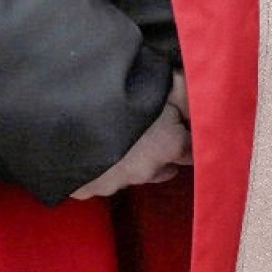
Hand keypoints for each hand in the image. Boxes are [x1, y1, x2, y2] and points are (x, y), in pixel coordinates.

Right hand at [72, 72, 190, 199]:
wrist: (62, 103)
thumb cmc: (123, 87)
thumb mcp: (169, 81)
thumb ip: (192, 97)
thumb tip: (209, 108)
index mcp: (169, 146)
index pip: (194, 152)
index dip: (189, 138)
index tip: (185, 129)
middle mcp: (144, 172)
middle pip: (163, 167)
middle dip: (163, 152)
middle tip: (153, 130)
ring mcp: (112, 184)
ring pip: (131, 175)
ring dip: (131, 161)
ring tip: (122, 137)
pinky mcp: (83, 190)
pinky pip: (99, 182)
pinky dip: (100, 169)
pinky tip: (94, 148)